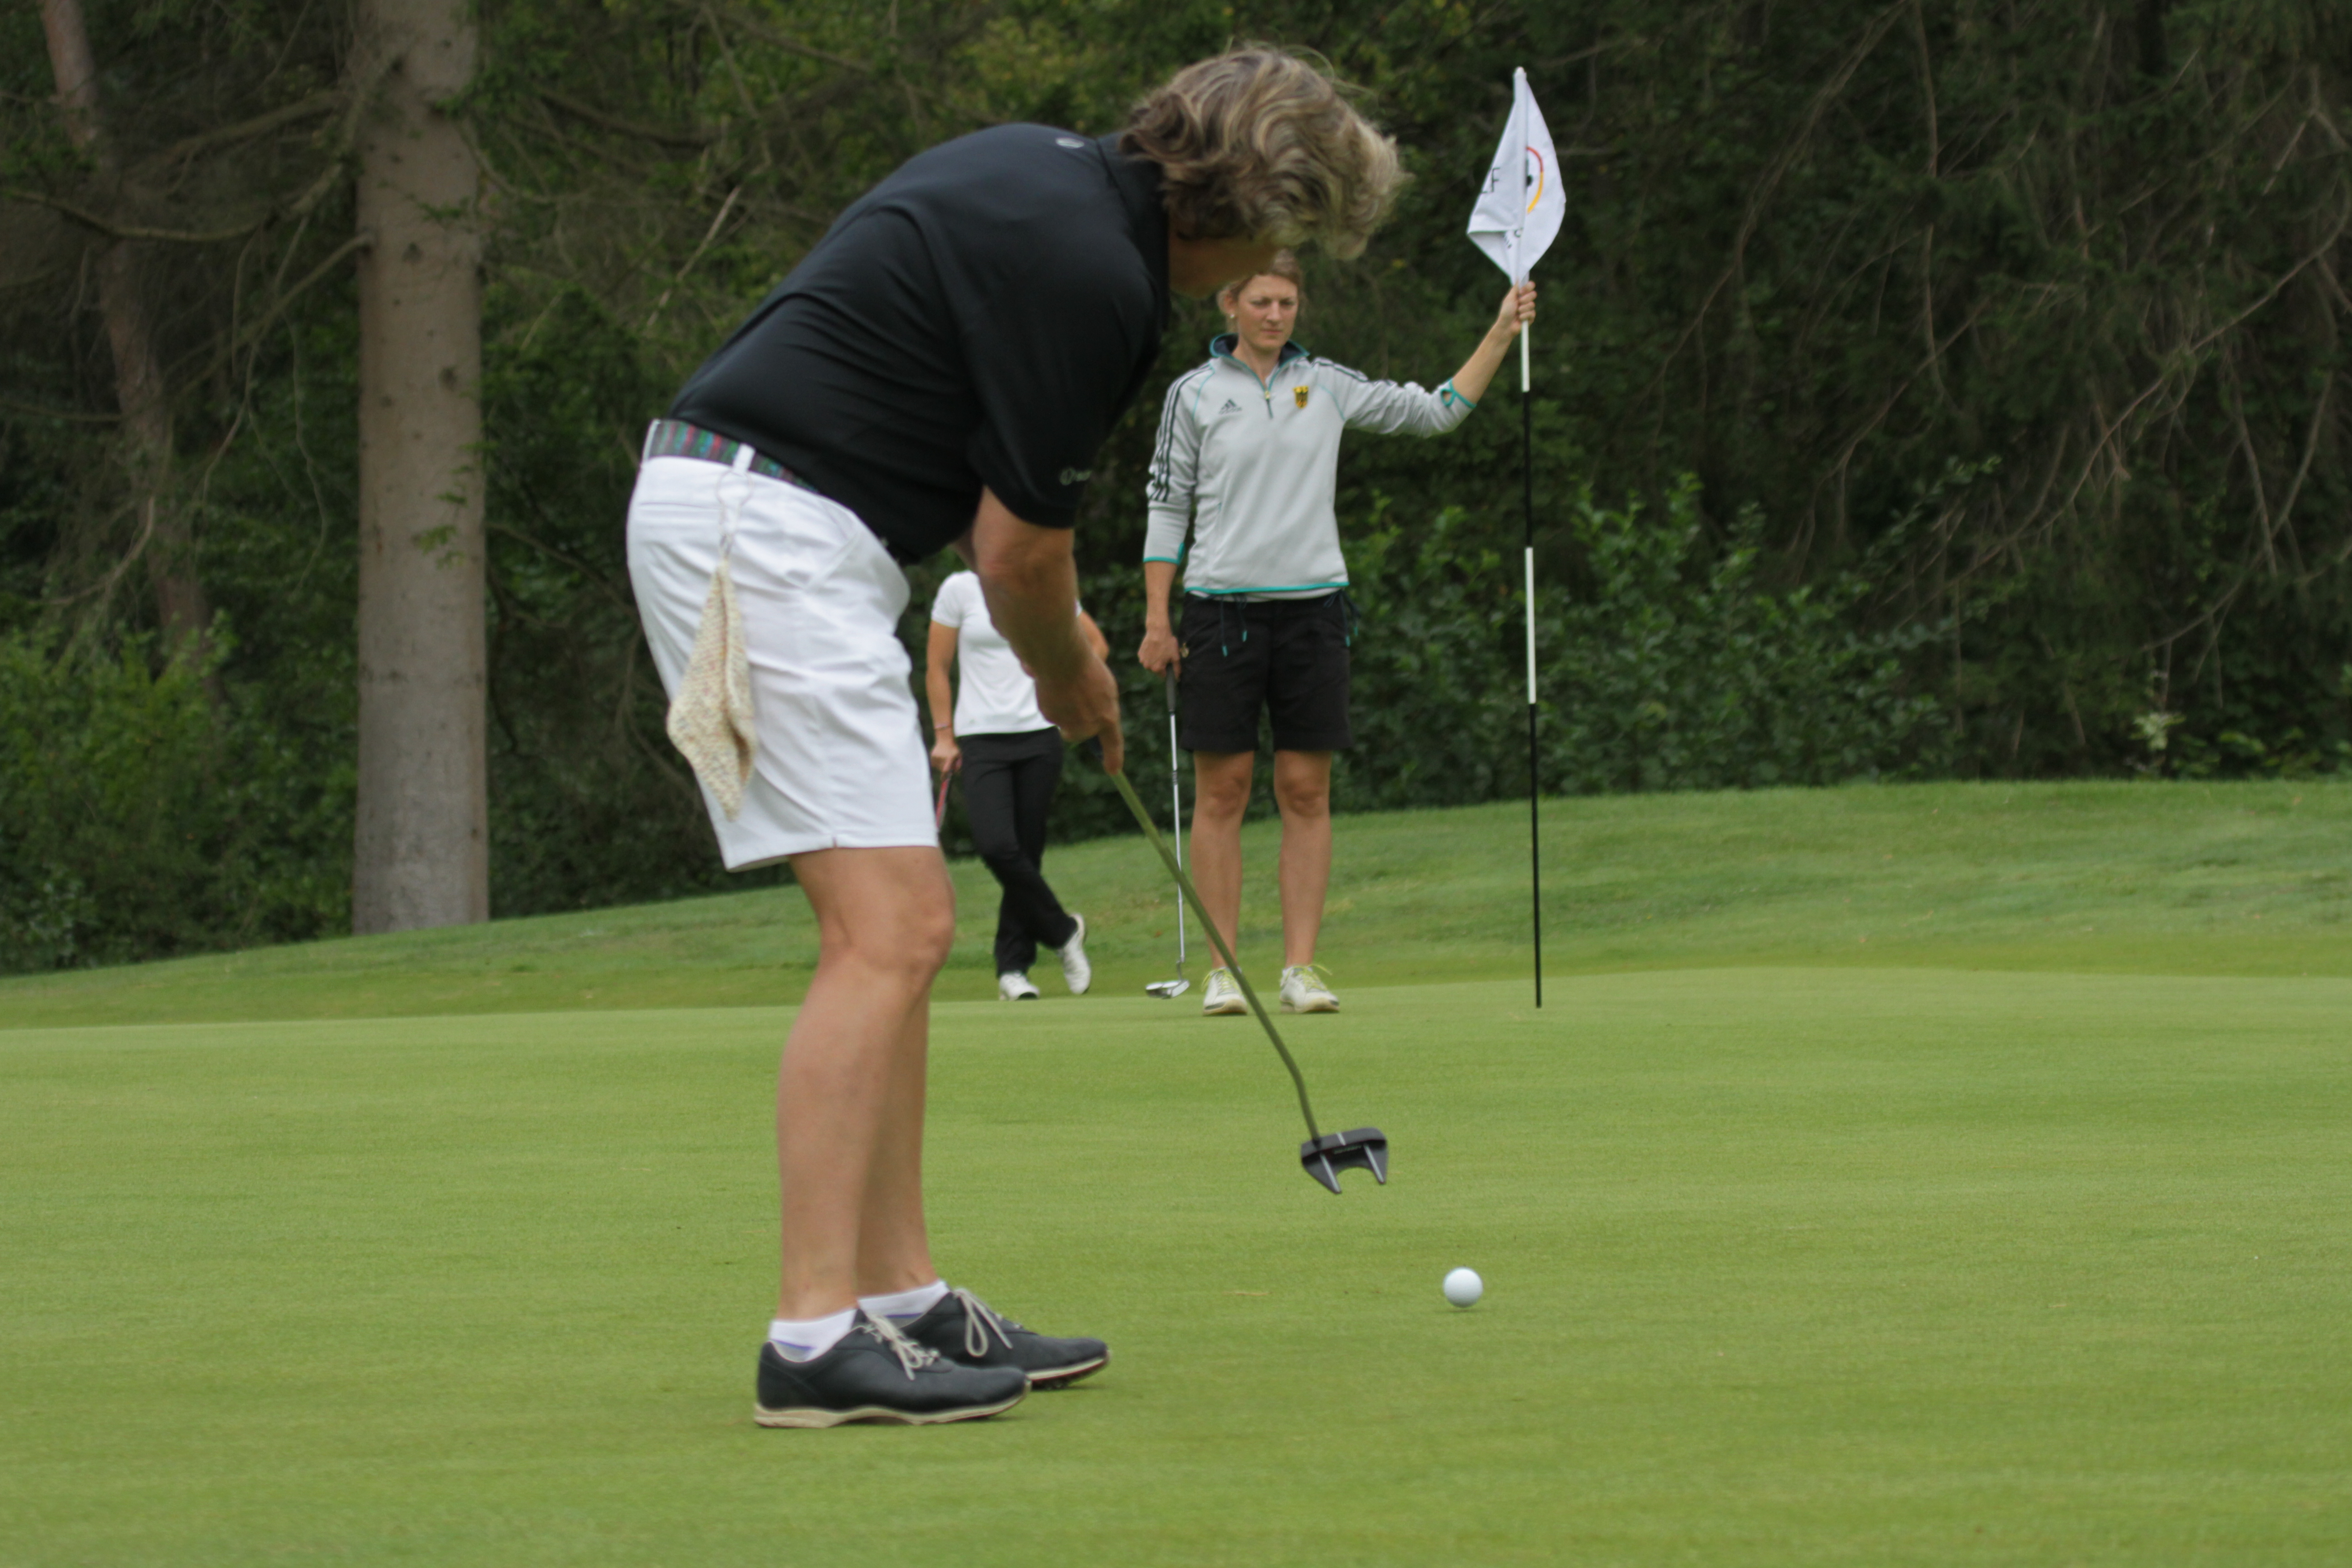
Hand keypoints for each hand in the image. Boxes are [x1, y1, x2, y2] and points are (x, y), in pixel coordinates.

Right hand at [930, 731, 960, 774]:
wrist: (945, 739)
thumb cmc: (953, 748)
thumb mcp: (959, 755)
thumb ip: (958, 764)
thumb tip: (955, 772)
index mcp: (949, 758)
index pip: (945, 769)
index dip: (944, 776)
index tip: (943, 780)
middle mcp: (942, 758)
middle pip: (942, 769)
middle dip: (944, 769)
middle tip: (947, 763)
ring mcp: (936, 757)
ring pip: (938, 767)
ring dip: (940, 766)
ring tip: (943, 758)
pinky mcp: (932, 756)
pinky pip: (934, 763)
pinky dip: (936, 763)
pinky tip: (939, 757)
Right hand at [1033, 650, 1123, 773]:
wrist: (1062, 658)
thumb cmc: (1087, 667)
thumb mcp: (1105, 687)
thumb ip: (1102, 708)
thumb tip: (1093, 722)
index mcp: (1107, 717)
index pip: (1113, 743)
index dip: (1113, 758)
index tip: (1113, 770)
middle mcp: (1088, 726)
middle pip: (1081, 733)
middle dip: (1078, 722)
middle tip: (1077, 699)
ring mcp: (1068, 724)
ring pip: (1066, 723)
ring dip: (1066, 712)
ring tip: (1067, 688)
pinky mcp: (1051, 718)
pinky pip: (1052, 714)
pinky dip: (1053, 704)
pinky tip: (1055, 688)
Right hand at [1137, 622, 1181, 675]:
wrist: (1157, 631)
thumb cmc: (1168, 643)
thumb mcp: (1176, 657)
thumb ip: (1177, 669)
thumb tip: (1178, 678)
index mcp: (1157, 669)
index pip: (1163, 675)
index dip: (1167, 669)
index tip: (1169, 662)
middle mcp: (1148, 667)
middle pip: (1156, 670)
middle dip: (1160, 665)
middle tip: (1165, 655)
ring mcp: (1142, 660)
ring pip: (1150, 664)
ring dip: (1154, 660)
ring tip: (1159, 651)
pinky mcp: (1140, 654)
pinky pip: (1145, 658)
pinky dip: (1149, 655)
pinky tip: (1153, 648)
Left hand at [1493, 280, 1536, 338]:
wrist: (1506, 326)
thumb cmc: (1505, 312)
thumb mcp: (1509, 298)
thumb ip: (1515, 288)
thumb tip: (1518, 277)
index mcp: (1521, 294)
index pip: (1530, 286)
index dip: (1528, 287)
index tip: (1521, 292)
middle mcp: (1526, 300)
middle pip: (1534, 294)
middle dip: (1525, 299)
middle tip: (1518, 303)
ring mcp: (1529, 309)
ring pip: (1532, 304)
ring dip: (1523, 309)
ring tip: (1517, 313)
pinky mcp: (1531, 317)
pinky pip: (1532, 313)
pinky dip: (1524, 316)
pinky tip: (1519, 319)